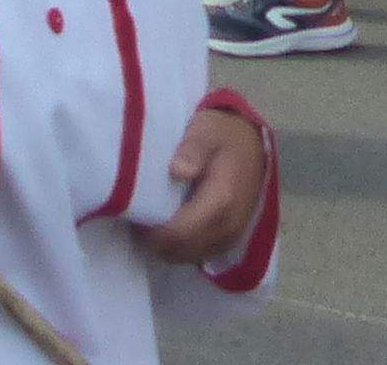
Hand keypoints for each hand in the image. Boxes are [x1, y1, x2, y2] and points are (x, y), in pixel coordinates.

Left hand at [141, 101, 268, 266]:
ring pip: (191, 256)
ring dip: (169, 248)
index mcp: (221, 201)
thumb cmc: (223, 135)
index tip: (134, 219)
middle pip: (182, 251)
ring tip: (152, 224)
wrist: (252, 143)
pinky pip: (202, 254)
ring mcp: (232, 236)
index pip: (179, 234)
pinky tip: (171, 229)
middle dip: (156, 242)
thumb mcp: (206, 131)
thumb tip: (177, 171)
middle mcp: (229, 226)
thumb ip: (192, 149)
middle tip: (138, 222)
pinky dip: (183, 248)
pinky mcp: (232, 239)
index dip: (152, 234)